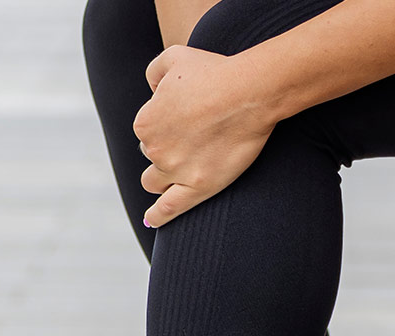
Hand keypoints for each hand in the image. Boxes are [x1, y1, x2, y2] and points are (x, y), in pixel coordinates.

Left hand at [132, 46, 283, 227]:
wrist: (249, 92)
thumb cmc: (216, 71)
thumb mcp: (174, 56)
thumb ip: (153, 72)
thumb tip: (152, 91)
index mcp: (144, 122)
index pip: (147, 128)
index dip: (166, 121)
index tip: (189, 114)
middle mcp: (154, 149)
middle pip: (152, 154)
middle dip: (166, 147)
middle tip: (195, 135)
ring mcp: (175, 171)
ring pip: (155, 181)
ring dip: (161, 176)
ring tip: (178, 170)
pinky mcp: (198, 187)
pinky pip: (169, 209)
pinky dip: (157, 216)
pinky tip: (152, 220)